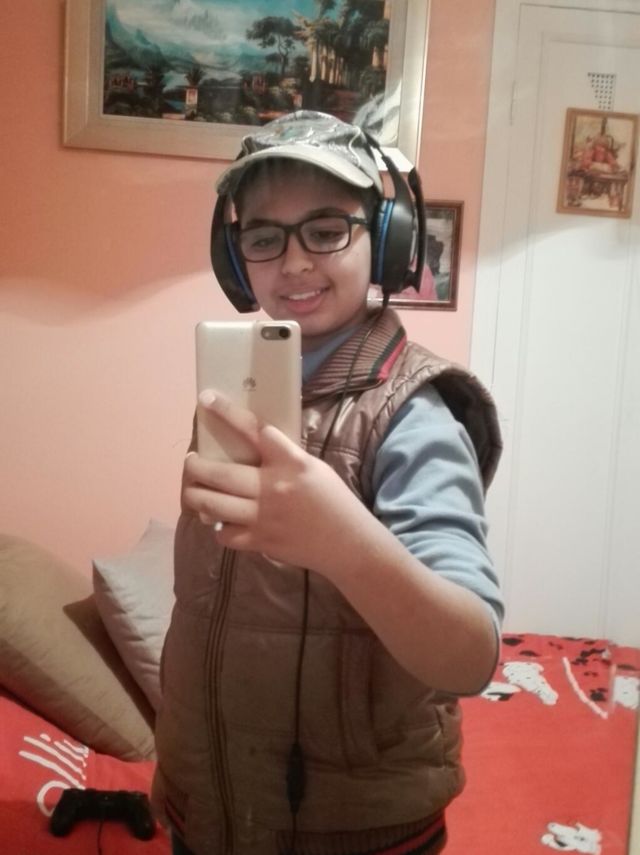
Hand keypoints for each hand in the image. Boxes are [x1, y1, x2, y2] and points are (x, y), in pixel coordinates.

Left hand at [182, 390, 371, 574]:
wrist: (347, 543)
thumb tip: (252, 446)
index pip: (254, 429)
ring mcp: (264, 516)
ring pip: (213, 504)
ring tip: (193, 490)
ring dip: (195, 495)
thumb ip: (283, 457)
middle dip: (195, 466)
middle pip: (220, 473)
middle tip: (191, 461)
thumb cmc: (333, 500)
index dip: (227, 412)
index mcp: (291, 462)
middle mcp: (274, 487)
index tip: (206, 398)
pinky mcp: (260, 541)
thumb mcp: (314, 468)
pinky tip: (222, 522)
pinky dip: (219, 527)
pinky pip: (224, 533)